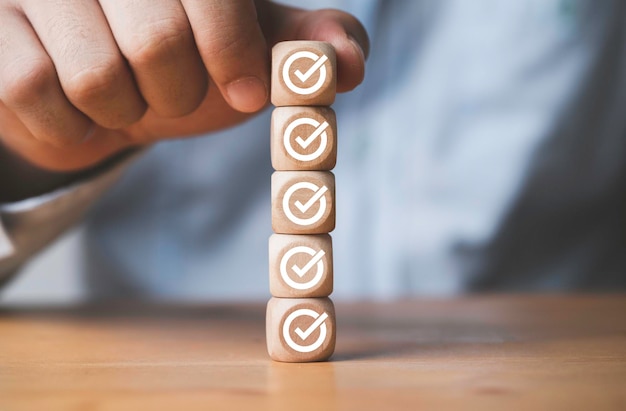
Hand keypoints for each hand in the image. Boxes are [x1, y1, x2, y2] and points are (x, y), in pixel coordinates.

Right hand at [0, 0, 367, 170]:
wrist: (104, 90)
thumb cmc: (184, 63)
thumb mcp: (251, 49)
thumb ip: (304, 46)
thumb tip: (348, 61)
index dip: (237, 52)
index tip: (248, 93)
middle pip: (157, 42)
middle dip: (179, 94)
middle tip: (170, 93)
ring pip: (98, 76)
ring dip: (126, 111)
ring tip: (121, 95)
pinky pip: (34, 94)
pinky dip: (72, 125)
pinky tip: (75, 108)